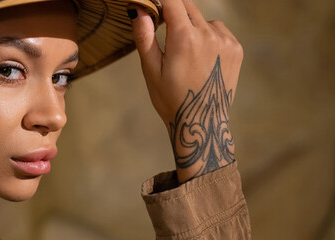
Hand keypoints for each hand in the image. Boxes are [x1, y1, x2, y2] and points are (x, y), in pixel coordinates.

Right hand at [128, 0, 243, 181]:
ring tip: (183, 51)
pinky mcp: (236, 48)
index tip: (152, 5)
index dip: (161, 0)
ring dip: (191, 25)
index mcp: (184, 38)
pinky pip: (218, 30)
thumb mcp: (151, 70)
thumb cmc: (170, 98)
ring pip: (203, 19)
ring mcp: (226, 41)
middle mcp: (209, 35)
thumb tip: (137, 9)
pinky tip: (200, 56)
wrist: (202, 123)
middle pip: (187, 6)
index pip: (173, 1)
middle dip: (172, 12)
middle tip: (162, 29)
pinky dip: (207, 35)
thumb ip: (145, 36)